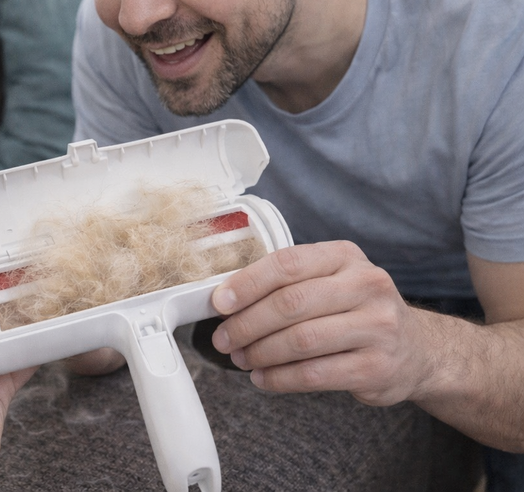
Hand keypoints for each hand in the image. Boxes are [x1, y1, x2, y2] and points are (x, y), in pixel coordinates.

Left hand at [210, 241, 434, 406]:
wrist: (416, 349)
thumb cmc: (355, 310)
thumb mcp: (330, 280)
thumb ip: (286, 283)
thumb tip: (225, 300)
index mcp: (344, 256)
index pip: (287, 263)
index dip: (247, 284)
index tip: (219, 303)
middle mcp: (367, 285)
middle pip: (291, 303)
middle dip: (248, 324)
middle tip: (224, 339)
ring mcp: (377, 326)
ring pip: (301, 340)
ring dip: (261, 353)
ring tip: (241, 358)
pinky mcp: (378, 366)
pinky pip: (316, 375)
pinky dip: (280, 378)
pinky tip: (263, 378)